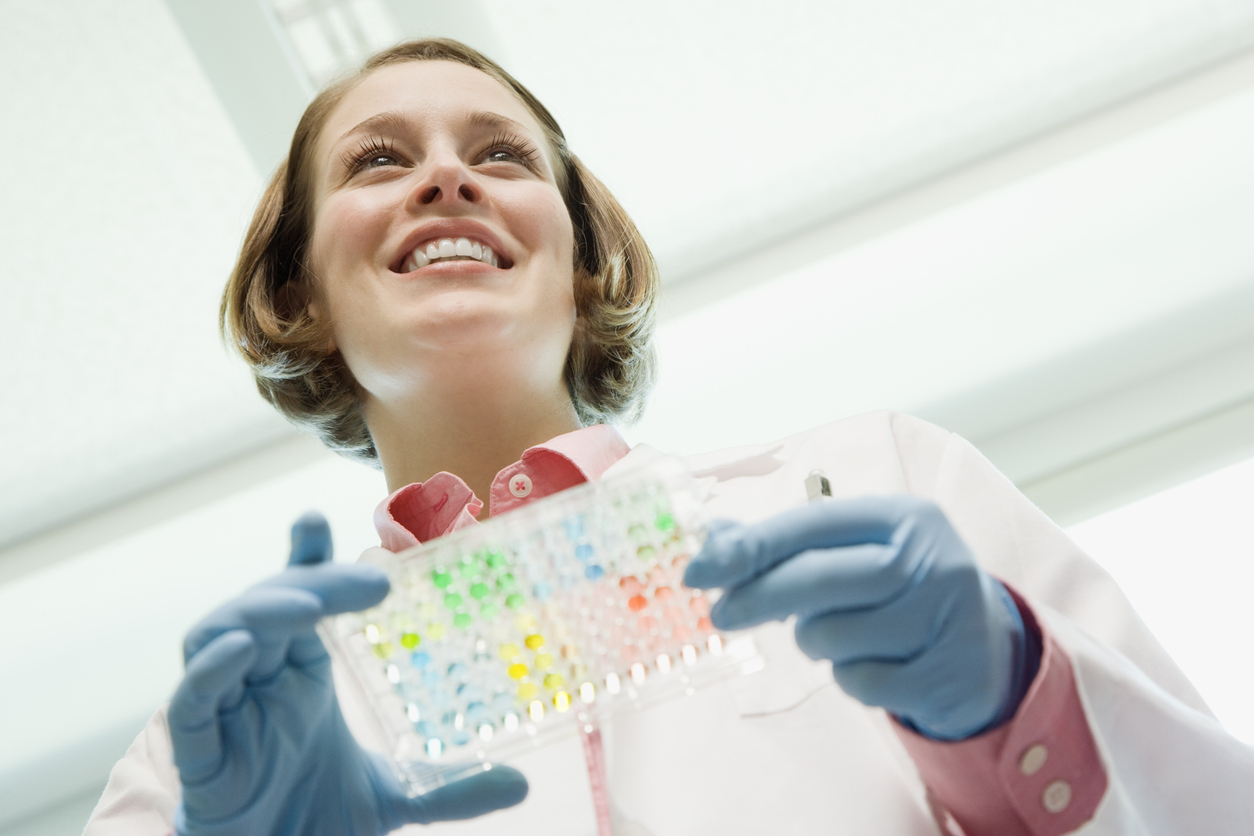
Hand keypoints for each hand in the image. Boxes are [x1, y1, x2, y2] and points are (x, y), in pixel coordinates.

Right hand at [169, 512, 527, 834]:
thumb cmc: (311, 818)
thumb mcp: (392, 797)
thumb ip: (448, 787)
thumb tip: (521, 783)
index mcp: (301, 672)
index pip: (300, 595)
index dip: (306, 556)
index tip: (318, 517)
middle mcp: (260, 676)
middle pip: (270, 603)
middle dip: (309, 581)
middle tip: (366, 583)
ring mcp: (223, 708)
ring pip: (222, 633)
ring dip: (261, 610)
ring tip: (308, 606)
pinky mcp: (196, 748)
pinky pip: (190, 698)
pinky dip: (210, 669)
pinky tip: (239, 651)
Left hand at [684, 496, 1035, 739]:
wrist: (985, 649)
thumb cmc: (898, 590)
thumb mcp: (854, 553)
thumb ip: (785, 544)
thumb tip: (712, 543)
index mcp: (905, 516)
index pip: (811, 524)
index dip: (749, 548)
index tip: (697, 570)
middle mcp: (935, 558)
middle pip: (820, 579)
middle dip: (758, 598)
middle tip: (721, 616)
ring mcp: (949, 618)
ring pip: (834, 637)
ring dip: (817, 642)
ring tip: (841, 633)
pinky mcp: (951, 674)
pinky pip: (862, 684)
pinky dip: (852, 678)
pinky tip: (875, 664)